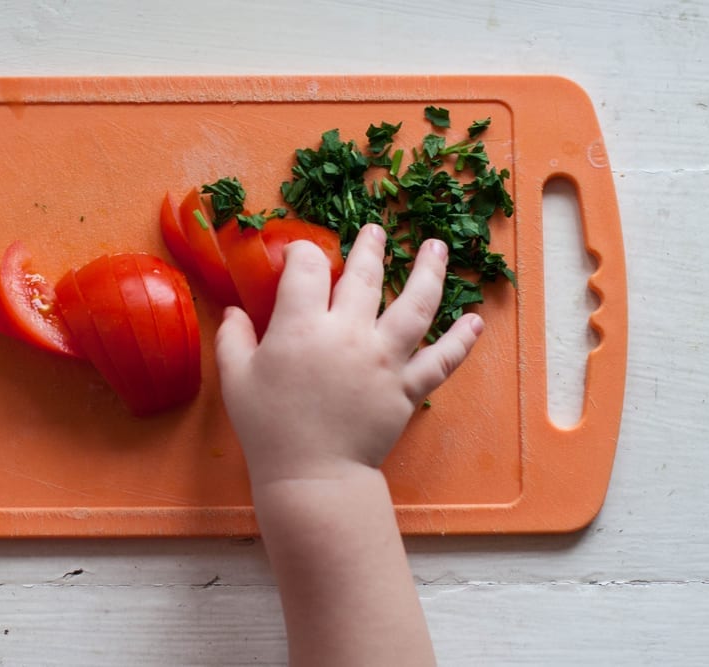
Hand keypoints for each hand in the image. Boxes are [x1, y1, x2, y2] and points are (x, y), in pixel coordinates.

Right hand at [215, 223, 483, 486]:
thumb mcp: (236, 379)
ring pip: (415, 306)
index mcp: (303, 326)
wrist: (311, 477)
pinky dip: (461, 340)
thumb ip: (232, 339)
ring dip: (428, 272)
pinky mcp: (407, 388)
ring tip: (436, 248)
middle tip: (375, 231)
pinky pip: (441, 360)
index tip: (302, 255)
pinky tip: (476, 321)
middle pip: (366, 276)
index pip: (308, 268)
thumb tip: (234, 310)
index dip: (304, 253)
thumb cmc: (268, 428)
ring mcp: (385, 359)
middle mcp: (349, 333)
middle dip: (370, 247)